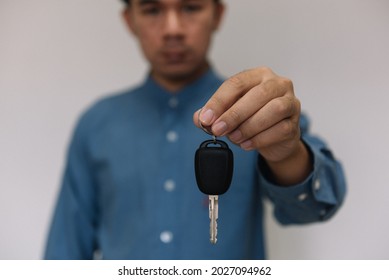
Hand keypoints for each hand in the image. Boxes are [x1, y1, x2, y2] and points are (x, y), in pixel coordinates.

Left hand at [193, 67, 311, 184]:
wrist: (274, 139)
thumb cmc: (251, 119)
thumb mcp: (229, 114)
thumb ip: (213, 114)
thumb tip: (199, 118)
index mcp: (258, 75)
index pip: (237, 83)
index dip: (219, 101)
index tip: (206, 118)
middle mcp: (278, 84)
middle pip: (257, 95)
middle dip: (234, 114)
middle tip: (217, 130)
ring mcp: (291, 102)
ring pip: (273, 110)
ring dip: (249, 126)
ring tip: (234, 138)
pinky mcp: (295, 122)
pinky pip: (281, 129)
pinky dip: (260, 139)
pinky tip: (246, 144)